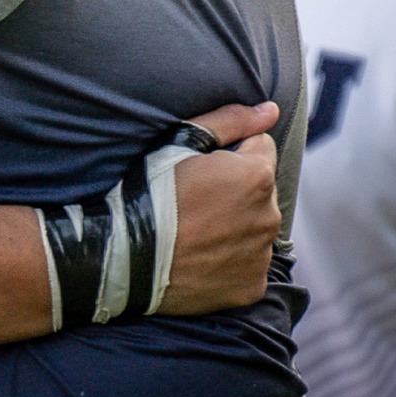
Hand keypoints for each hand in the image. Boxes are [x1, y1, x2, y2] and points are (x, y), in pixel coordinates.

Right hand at [158, 101, 281, 315]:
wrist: (125, 257)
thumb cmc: (149, 193)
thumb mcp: (180, 142)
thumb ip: (231, 121)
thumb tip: (271, 110)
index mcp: (256, 175)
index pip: (259, 148)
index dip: (228, 153)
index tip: (200, 168)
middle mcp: (269, 216)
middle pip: (260, 190)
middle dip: (236, 190)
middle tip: (193, 201)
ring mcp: (261, 255)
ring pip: (255, 227)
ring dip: (235, 225)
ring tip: (194, 230)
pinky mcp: (252, 287)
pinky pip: (248, 263)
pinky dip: (231, 260)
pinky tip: (201, 256)